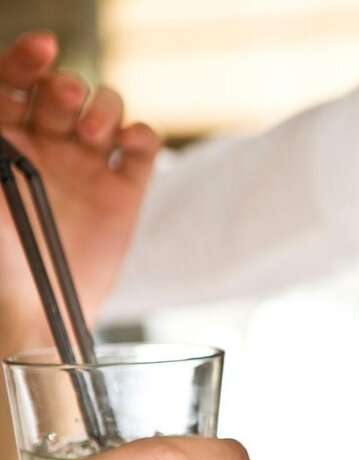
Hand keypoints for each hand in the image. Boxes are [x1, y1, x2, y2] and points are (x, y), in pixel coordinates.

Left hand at [0, 31, 158, 347]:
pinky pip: (141, 146)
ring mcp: (86, 166)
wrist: (33, 308)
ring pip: (105, 110)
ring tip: (93, 135)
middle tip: (65, 104)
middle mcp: (44, 146)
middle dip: (66, 89)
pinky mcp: (123, 191)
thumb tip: (5, 93)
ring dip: (104, 110)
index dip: (26, 60)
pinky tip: (125, 145)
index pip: (14, 81)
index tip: (42, 49)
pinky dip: (139, 136)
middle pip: (63, 91)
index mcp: (3, 141)